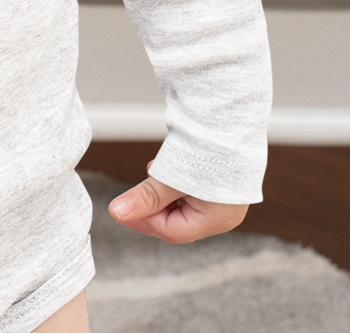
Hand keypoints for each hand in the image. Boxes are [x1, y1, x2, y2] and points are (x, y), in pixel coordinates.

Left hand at [108, 162, 247, 242]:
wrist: (232, 117)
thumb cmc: (209, 149)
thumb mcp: (171, 177)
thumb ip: (145, 197)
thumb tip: (117, 213)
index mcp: (216, 220)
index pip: (171, 231)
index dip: (143, 220)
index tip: (122, 209)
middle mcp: (224, 214)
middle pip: (177, 221)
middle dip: (153, 207)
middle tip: (131, 196)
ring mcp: (224, 198)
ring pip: (182, 205)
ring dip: (162, 192)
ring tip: (153, 171)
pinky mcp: (220, 182)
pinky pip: (191, 191)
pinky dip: (174, 182)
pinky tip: (165, 167)